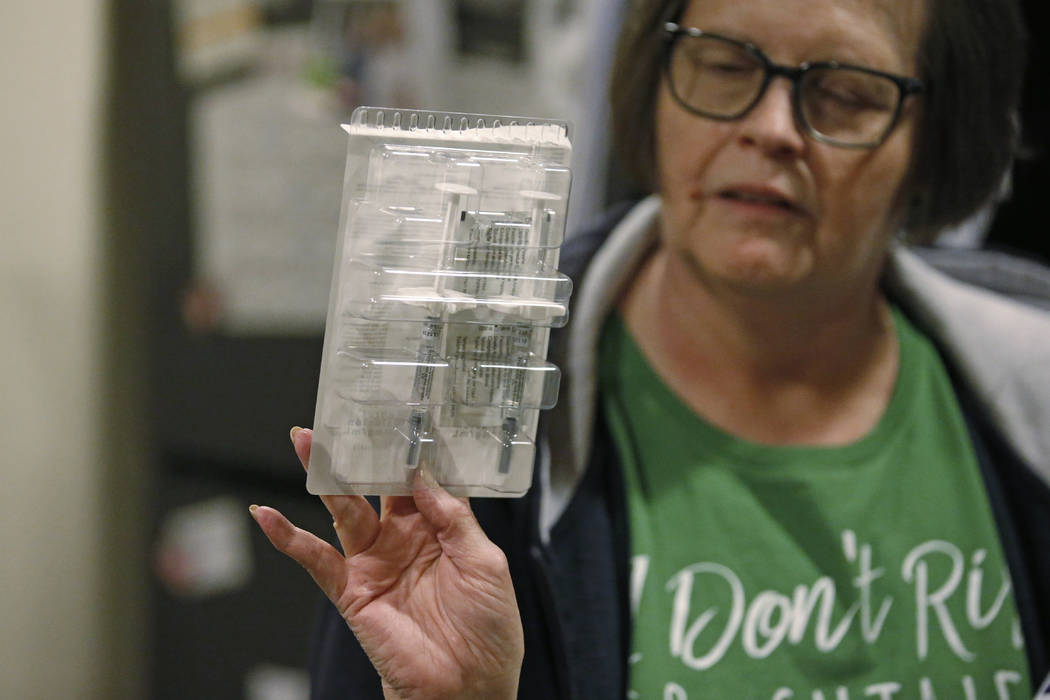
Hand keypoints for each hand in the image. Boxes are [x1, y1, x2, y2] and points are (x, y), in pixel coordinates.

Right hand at [250, 428, 523, 699]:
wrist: (468, 689)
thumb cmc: (490, 631)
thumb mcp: (486, 563)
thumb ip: (454, 518)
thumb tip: (423, 475)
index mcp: (442, 528)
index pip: (420, 478)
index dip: (411, 448)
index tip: (403, 413)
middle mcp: (405, 538)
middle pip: (376, 484)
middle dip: (360, 450)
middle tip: (344, 414)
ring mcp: (375, 561)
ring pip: (344, 508)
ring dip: (324, 475)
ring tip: (304, 440)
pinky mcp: (351, 590)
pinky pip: (314, 559)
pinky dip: (288, 537)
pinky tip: (266, 514)